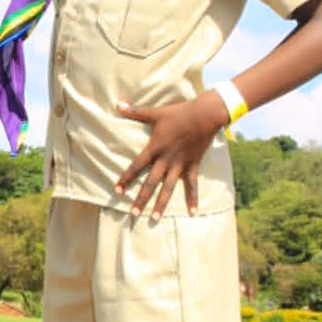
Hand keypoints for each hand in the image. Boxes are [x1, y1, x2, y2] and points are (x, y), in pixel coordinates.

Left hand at [114, 91, 227, 220]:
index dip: (126, 178)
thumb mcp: (155, 113)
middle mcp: (166, 159)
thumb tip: (117, 104)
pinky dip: (192, 198)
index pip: (136, 166)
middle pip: (151, 182)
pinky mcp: (193, 165)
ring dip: (161, 204)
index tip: (117, 190)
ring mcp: (180, 164)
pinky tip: (192, 213)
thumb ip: (135, 112)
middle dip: (141, 198)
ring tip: (154, 218)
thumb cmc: (178, 113)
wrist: (204, 115)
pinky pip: (192, 185)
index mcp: (155, 148)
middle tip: (133, 213)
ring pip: (168, 188)